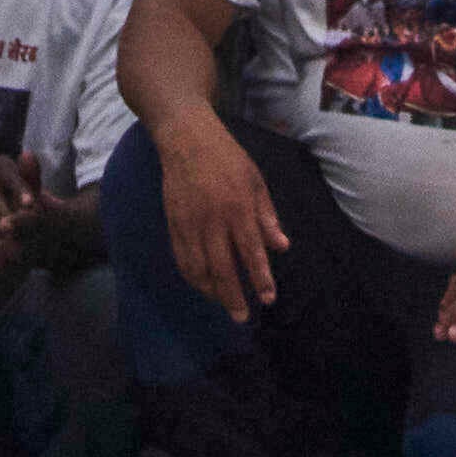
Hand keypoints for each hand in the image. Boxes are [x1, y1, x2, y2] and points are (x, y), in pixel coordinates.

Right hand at [154, 120, 284, 319]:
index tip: (268, 299)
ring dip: (212, 291)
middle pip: (223, 268)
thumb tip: (282, 247)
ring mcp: (189, 223)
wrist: (186, 139)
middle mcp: (213, 220)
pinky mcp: (173, 224)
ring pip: (199, 269)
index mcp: (238, 207)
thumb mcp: (256, 180)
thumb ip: (267, 216)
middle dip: (233, 297)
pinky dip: (193, 277)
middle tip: (242, 317)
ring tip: (225, 304)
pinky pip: (182, 259)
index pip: (252, 251)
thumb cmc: (228, 158)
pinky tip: (203, 285)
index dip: (261, 278)